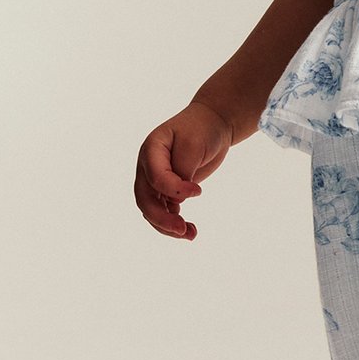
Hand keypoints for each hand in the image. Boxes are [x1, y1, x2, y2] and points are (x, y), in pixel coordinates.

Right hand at [134, 100, 233, 240]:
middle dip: (162, 218)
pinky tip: (190, 230)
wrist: (212, 124)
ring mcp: (154, 179)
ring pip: (152, 210)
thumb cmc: (202, 129)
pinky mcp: (166, 189)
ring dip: (168, 226)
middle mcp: (148, 167)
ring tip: (190, 234)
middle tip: (184, 229)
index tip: (198, 191)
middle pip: (146, 199)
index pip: (155, 178)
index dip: (175, 190)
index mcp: (151, 151)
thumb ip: (182, 170)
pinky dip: (174, 222)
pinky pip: (163, 211)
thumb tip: (176, 199)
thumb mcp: (193, 145)